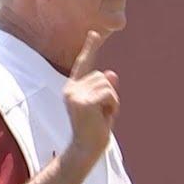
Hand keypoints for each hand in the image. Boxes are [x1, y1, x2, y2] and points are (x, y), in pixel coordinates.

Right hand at [63, 30, 119, 159]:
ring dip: (112, 101)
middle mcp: (71, 89)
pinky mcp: (83, 102)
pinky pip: (109, 94)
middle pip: (102, 76)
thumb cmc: (94, 130)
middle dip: (109, 94)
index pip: (83, 64)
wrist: (86, 149)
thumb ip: (104, 89)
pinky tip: (105, 117)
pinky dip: (113, 105)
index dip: (90, 48)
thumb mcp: (102, 106)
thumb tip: (111, 73)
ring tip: (102, 116)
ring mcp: (75, 95)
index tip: (95, 33)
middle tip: (102, 113)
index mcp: (73, 88)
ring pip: (106, 84)